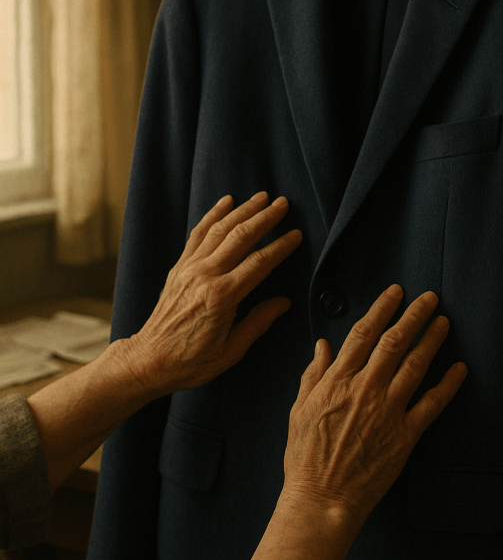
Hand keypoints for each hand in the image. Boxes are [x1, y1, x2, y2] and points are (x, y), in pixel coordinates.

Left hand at [118, 192, 301, 395]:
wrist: (150, 360)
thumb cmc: (191, 361)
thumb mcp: (232, 351)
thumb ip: (259, 322)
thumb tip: (284, 302)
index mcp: (222, 297)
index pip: (260, 263)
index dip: (281, 246)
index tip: (296, 235)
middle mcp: (205, 276)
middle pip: (241, 237)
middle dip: (265, 217)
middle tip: (283, 204)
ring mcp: (189, 268)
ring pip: (220, 229)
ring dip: (242, 210)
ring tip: (261, 197)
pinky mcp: (179, 267)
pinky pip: (198, 234)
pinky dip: (212, 215)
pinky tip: (226, 202)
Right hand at [281, 285, 466, 532]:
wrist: (321, 499)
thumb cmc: (304, 457)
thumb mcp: (298, 409)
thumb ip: (312, 374)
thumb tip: (323, 345)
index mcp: (337, 380)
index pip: (364, 333)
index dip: (382, 308)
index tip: (395, 292)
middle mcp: (365, 389)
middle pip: (395, 342)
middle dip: (414, 315)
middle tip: (430, 298)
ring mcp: (387, 412)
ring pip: (416, 366)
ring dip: (432, 341)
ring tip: (444, 322)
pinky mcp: (405, 436)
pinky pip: (432, 405)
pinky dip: (448, 385)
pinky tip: (459, 369)